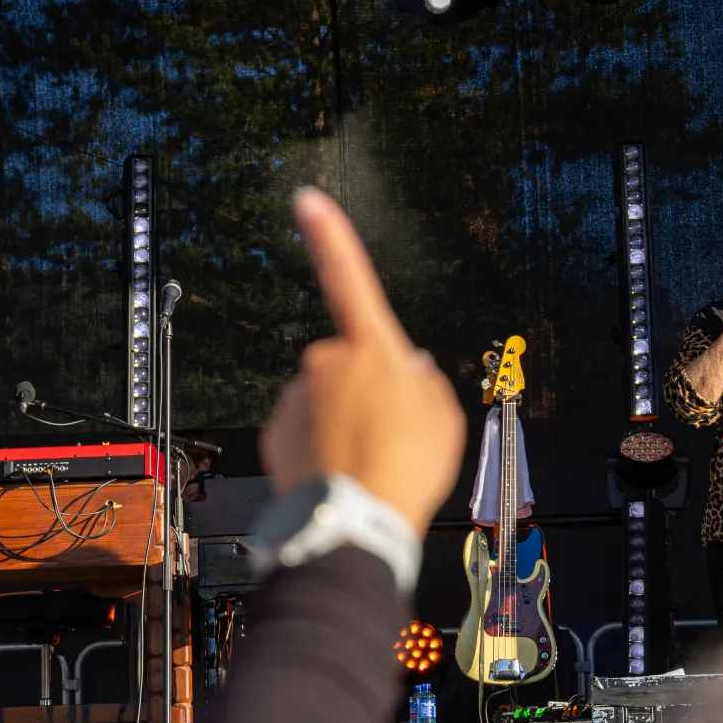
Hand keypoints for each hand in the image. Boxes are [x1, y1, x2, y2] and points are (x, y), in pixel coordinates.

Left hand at [260, 188, 466, 529]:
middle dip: (368, 389)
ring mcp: (296, 398)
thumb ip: (429, 384)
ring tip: (371, 459)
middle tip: (394, 432)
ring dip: (346, 422)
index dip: (330, 235)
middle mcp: (326, 363)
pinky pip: (305, 430)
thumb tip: (414, 373)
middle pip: (351, 364)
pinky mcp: (275, 433)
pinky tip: (344, 471)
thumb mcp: (446, 420)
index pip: (348, 277)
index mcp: (372, 348)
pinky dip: (322, 446)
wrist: (356, 523)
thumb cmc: (406, 468)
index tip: (306, 200)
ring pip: (326, 401)